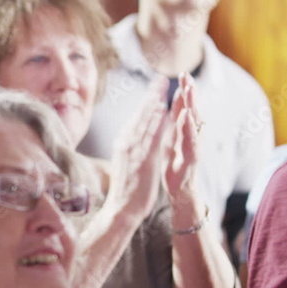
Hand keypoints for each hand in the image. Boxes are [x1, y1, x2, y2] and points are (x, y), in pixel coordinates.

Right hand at [104, 80, 167, 221]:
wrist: (121, 209)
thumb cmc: (126, 189)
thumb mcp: (126, 163)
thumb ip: (130, 149)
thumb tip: (133, 140)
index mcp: (123, 143)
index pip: (136, 118)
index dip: (146, 102)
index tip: (155, 89)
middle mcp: (126, 143)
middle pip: (140, 115)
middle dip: (151, 95)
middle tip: (162, 78)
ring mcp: (133, 150)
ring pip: (145, 121)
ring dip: (155, 102)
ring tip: (164, 87)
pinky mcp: (142, 158)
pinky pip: (151, 136)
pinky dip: (157, 121)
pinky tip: (164, 110)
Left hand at [164, 73, 200, 199]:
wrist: (179, 191)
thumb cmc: (175, 163)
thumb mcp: (172, 138)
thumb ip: (175, 119)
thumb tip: (176, 98)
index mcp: (184, 131)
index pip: (185, 106)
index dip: (185, 90)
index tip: (183, 73)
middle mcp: (191, 137)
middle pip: (192, 110)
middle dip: (190, 93)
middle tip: (187, 76)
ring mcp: (193, 147)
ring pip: (194, 123)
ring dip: (192, 106)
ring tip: (189, 90)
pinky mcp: (191, 160)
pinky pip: (191, 142)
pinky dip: (189, 129)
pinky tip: (187, 117)